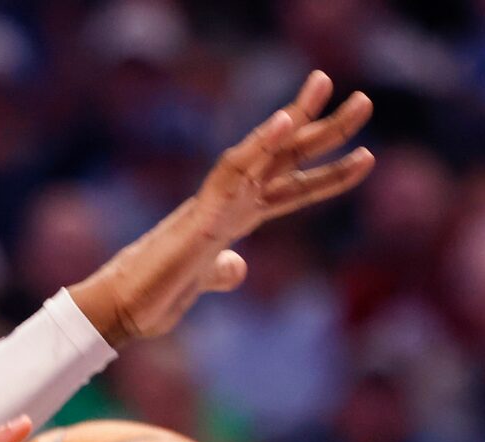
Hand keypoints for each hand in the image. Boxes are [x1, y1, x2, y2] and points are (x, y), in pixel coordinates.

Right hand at [80, 71, 372, 344]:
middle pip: (283, 161)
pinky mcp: (199, 218)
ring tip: (325, 86)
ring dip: (295, 122)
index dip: (327, 176)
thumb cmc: (152, 300)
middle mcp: (227, 205)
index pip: (288, 191)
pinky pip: (232, 173)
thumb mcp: (199, 285)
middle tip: (365, 101)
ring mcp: (212, 207)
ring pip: (260, 154)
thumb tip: (237, 266)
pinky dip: (259, 145)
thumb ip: (220, 270)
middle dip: (325, 131)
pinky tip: (285, 122)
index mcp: (233, 221)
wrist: (119, 312)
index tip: (365, 157)